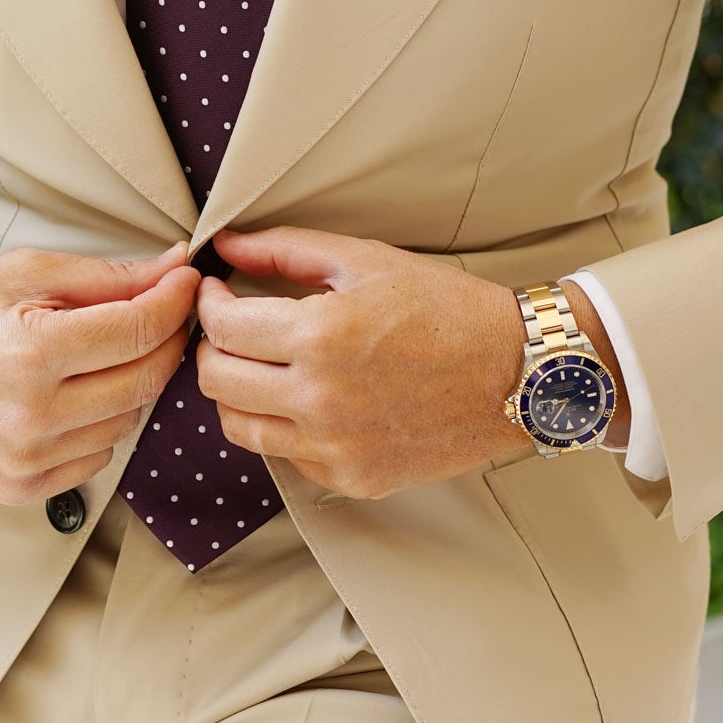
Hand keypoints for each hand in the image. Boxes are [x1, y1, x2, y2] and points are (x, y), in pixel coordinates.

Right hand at [0, 242, 199, 505]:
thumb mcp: (21, 274)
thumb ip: (106, 277)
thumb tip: (175, 269)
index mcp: (31, 353)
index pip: (139, 330)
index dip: (174, 301)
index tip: (186, 281)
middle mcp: (31, 416)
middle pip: (145, 380)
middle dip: (163, 341)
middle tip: (160, 312)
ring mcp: (25, 461)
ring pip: (127, 420)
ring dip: (130, 383)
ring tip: (99, 352)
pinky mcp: (19, 488)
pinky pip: (98, 456)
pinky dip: (100, 423)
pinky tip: (71, 395)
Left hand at [193, 224, 550, 498]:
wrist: (516, 373)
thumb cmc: (448, 311)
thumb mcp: (366, 261)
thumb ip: (285, 250)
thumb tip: (226, 245)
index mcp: (319, 337)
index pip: (221, 328)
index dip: (207, 305)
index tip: (215, 294)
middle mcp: (320, 400)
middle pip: (217, 381)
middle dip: (213, 348)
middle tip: (232, 330)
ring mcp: (335, 447)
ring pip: (239, 428)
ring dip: (238, 393)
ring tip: (262, 367)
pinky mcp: (352, 478)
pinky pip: (286, 455)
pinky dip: (283, 427)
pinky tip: (309, 399)